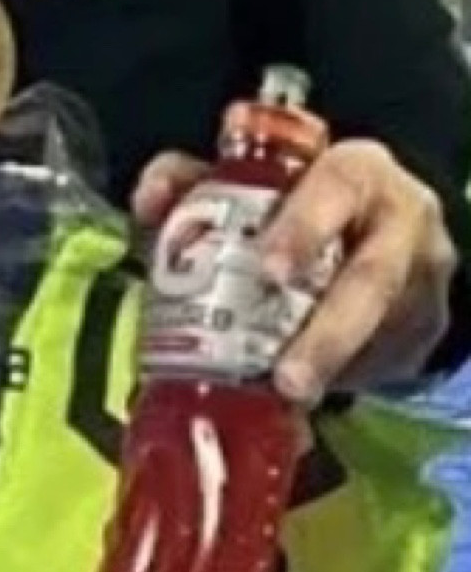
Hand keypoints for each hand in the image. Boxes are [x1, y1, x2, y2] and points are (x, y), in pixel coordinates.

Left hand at [132, 139, 456, 404]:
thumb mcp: (250, 176)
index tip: (270, 270)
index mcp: (355, 170)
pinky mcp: (420, 328)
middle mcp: (400, 223)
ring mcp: (418, 281)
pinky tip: (305, 401)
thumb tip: (151, 203)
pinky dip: (341, 379)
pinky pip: (384, 360)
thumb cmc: (297, 196)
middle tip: (285, 375)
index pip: (335, 187)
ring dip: (331, 367)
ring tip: (289, 398)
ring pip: (381, 330)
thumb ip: (191, 180)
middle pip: (372, 281)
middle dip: (327, 333)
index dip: (303, 228)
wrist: (371, 227)